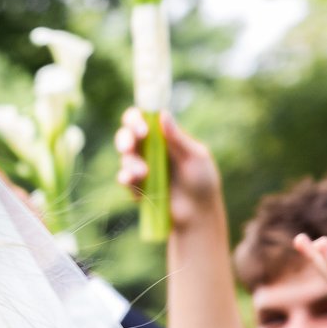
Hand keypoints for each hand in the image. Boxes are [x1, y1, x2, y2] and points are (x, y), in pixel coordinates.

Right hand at [115, 108, 220, 232]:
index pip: (144, 119)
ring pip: (125, 157)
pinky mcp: (137, 186)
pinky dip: (126, 178)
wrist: (198, 214)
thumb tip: (163, 113)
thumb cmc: (203, 181)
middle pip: (127, 135)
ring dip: (130, 163)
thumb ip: (178, 138)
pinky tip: (131, 180)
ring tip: (144, 173)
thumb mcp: (195, 157)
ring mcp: (141, 167)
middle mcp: (150, 149)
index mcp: (164, 137)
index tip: (142, 130)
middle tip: (129, 147)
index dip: (137, 119)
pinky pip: (124, 178)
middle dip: (125, 139)